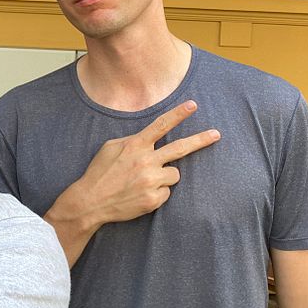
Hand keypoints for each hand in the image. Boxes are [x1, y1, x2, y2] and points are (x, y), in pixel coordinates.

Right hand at [75, 100, 218, 223]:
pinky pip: (167, 192)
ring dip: (165, 176)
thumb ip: (133, 141)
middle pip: (180, 148)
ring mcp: (151, 181)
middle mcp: (146, 161)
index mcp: (136, 145)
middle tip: (216, 134)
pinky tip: (141, 193)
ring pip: (174, 174)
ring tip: (144, 181)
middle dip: (201, 140)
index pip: (161, 125)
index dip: (178, 114)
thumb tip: (149, 139)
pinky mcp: (153, 199)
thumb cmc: (100, 171)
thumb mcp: (111, 147)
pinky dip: (158, 192)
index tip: (193, 105)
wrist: (91, 201)